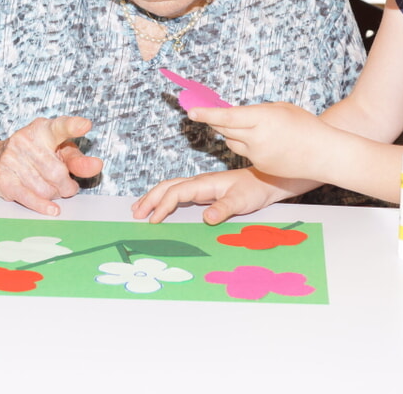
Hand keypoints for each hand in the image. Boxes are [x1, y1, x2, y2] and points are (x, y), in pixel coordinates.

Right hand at [0, 116, 103, 215]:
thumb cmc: (36, 154)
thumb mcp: (59, 151)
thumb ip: (78, 159)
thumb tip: (96, 166)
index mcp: (44, 130)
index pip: (59, 127)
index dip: (73, 126)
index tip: (84, 126)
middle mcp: (25, 140)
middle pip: (57, 172)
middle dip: (67, 185)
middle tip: (68, 186)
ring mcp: (12, 159)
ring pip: (45, 189)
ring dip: (54, 195)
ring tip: (51, 189)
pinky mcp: (4, 179)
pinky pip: (28, 197)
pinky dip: (42, 206)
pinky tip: (52, 209)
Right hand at [132, 167, 299, 224]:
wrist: (266, 181)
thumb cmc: (255, 190)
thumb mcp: (242, 202)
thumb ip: (223, 209)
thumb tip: (205, 218)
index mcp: (205, 184)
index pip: (177, 192)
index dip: (163, 206)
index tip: (152, 220)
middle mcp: (200, 183)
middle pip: (167, 186)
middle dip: (150, 199)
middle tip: (135, 213)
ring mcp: (201, 186)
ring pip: (170, 187)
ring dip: (154, 197)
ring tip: (139, 208)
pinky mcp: (204, 191)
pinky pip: (178, 192)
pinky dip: (164, 198)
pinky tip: (160, 206)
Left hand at [189, 101, 334, 181]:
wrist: (323, 154)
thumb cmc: (305, 125)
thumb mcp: (280, 108)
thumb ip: (256, 111)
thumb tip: (235, 114)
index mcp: (263, 119)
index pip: (227, 117)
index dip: (207, 114)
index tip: (191, 111)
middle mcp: (257, 138)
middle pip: (224, 129)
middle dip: (215, 120)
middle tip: (203, 112)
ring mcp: (257, 155)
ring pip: (231, 141)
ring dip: (231, 132)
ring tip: (251, 126)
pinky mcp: (260, 166)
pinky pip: (243, 152)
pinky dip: (245, 144)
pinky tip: (261, 140)